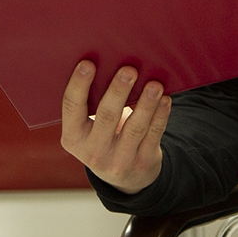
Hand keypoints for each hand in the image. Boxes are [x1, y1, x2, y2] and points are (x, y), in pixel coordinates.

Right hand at [60, 61, 170, 194]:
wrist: (126, 175)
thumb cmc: (104, 134)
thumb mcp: (90, 127)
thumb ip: (93, 102)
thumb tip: (110, 60)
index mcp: (73, 138)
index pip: (72, 108)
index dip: (78, 85)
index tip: (88, 63)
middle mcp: (92, 153)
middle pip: (106, 117)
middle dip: (118, 91)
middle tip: (129, 69)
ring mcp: (119, 161)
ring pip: (134, 128)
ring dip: (146, 104)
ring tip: (154, 84)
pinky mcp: (143, 163)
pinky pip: (153, 136)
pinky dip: (160, 116)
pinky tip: (165, 99)